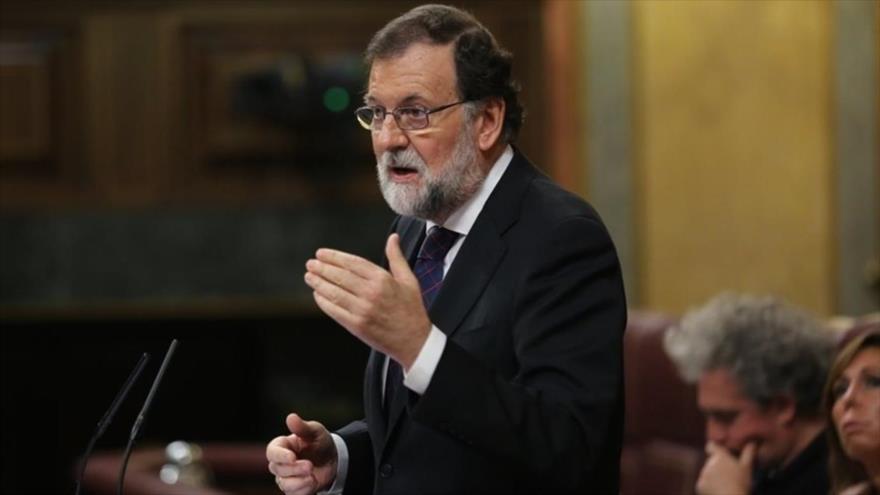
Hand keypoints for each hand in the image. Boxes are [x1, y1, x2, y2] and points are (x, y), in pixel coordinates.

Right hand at [266, 413, 336, 494]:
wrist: (334, 460)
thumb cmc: (321, 442)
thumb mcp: (316, 431)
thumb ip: (302, 427)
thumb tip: (291, 417)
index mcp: (283, 446)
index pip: (272, 451)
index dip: (280, 456)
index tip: (292, 457)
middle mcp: (280, 462)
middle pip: (278, 469)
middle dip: (294, 469)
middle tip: (310, 466)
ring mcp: (285, 477)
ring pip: (284, 484)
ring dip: (299, 481)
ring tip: (312, 476)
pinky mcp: (293, 489)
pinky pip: (293, 494)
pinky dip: (303, 490)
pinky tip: (313, 482)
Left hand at [304, 233, 430, 367]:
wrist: (414, 341)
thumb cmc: (411, 310)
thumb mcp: (409, 280)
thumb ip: (397, 257)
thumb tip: (393, 237)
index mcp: (383, 280)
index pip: (353, 263)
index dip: (335, 257)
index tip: (321, 253)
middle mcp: (371, 293)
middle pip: (340, 276)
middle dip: (322, 268)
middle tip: (310, 264)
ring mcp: (363, 310)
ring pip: (335, 292)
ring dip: (319, 283)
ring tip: (309, 276)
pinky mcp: (357, 326)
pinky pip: (335, 311)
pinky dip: (324, 302)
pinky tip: (317, 294)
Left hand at [695, 442, 755, 494]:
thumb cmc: (741, 482)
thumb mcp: (747, 467)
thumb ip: (748, 453)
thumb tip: (752, 443)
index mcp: (720, 456)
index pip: (711, 446)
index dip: (713, 448)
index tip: (718, 452)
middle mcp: (709, 463)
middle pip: (711, 462)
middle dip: (717, 466)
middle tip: (728, 475)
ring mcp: (703, 474)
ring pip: (707, 473)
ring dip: (713, 476)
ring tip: (725, 484)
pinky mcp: (699, 484)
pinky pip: (703, 483)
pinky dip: (708, 486)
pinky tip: (718, 491)